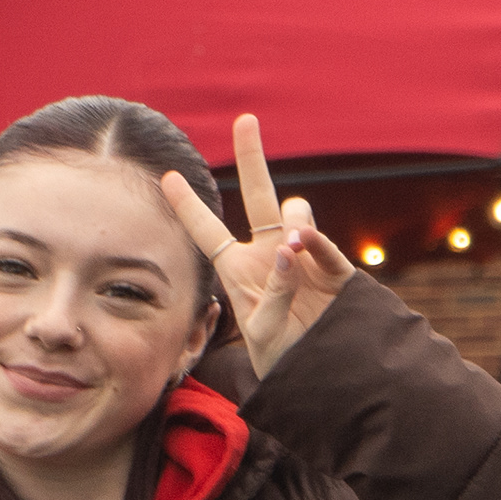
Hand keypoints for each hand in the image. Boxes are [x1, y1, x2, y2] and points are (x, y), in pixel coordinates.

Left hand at [163, 112, 356, 380]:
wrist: (323, 379)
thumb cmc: (281, 359)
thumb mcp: (264, 330)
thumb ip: (275, 287)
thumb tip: (293, 242)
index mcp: (239, 270)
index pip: (207, 230)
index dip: (188, 205)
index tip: (166, 176)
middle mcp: (269, 255)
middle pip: (258, 196)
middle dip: (251, 157)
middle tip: (245, 120)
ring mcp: (303, 258)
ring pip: (293, 215)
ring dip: (291, 220)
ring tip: (291, 243)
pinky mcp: (334, 270)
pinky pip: (321, 246)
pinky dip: (312, 243)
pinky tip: (300, 246)